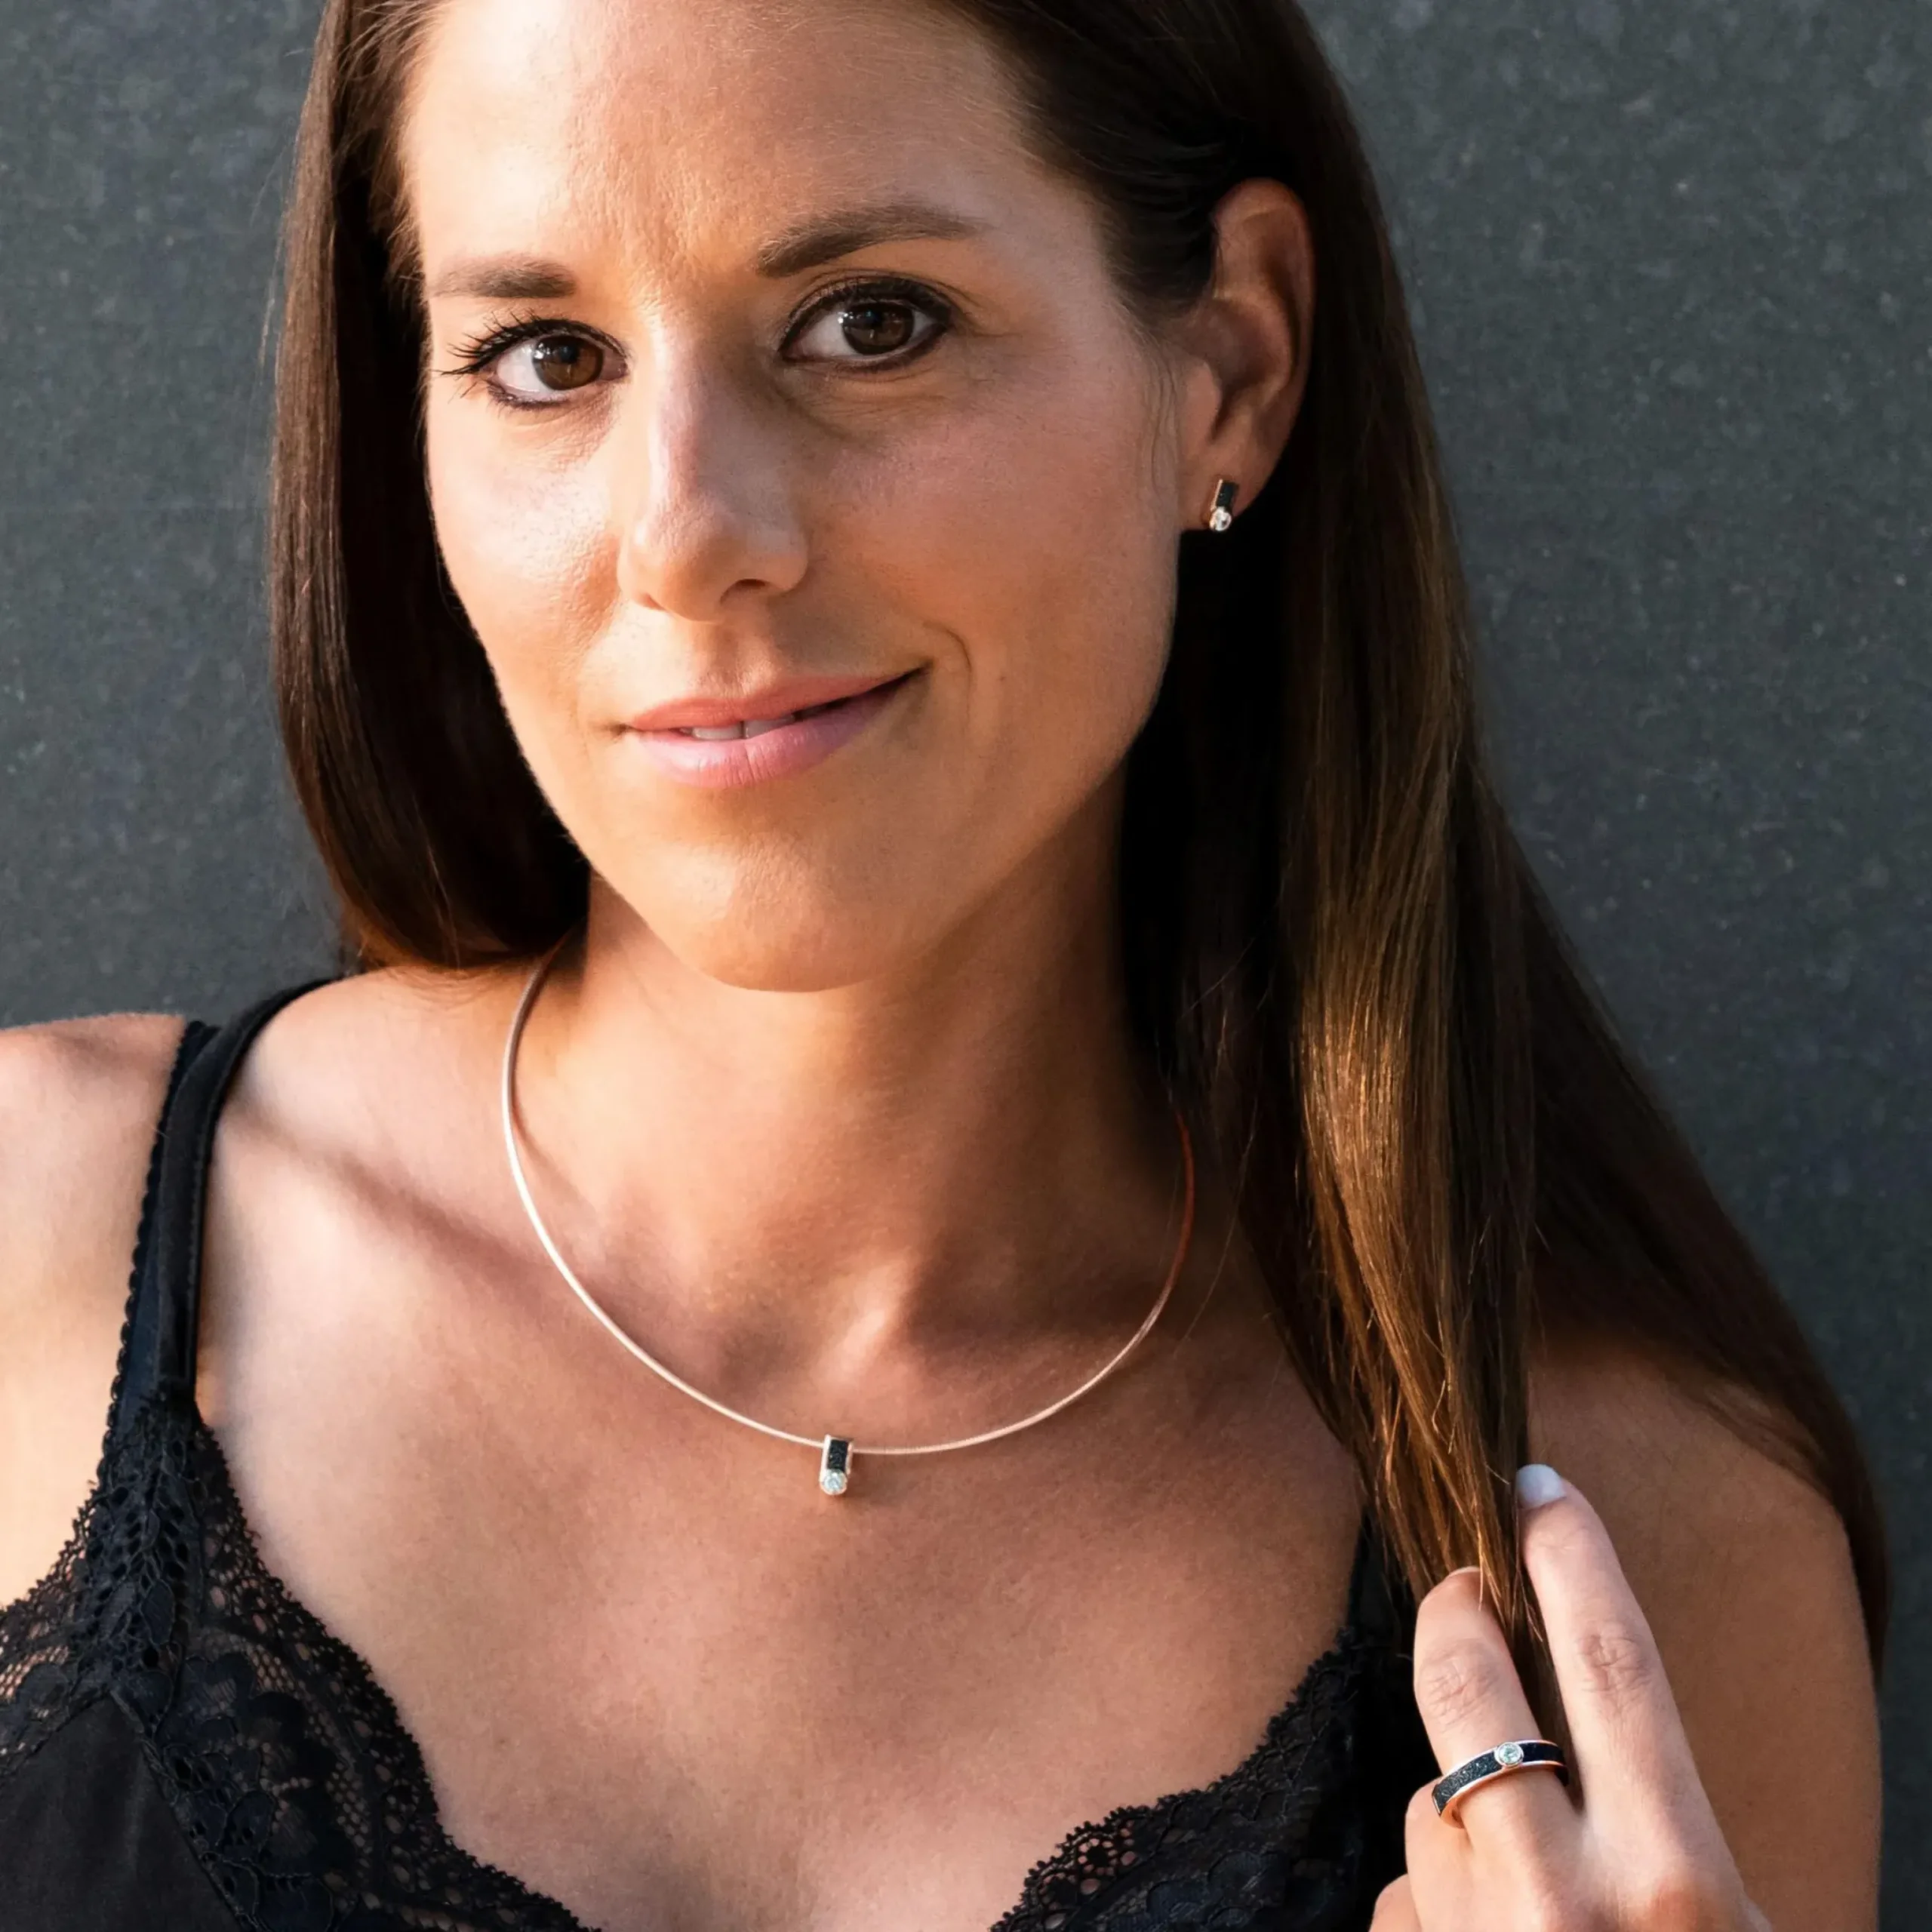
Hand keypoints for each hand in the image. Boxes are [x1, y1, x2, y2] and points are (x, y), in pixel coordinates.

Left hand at [1372, 1466, 1770, 1931]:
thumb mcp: (1725, 1925)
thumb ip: (1657, 1827)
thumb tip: (1579, 1725)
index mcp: (1669, 1879)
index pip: (1610, 1666)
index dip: (1569, 1558)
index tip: (1539, 1487)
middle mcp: (1557, 1899)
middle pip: (1465, 1685)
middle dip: (1453, 1612)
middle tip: (1461, 1586)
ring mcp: (1462, 1930)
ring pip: (1430, 1803)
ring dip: (1461, 1823)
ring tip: (1520, 1899)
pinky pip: (1405, 1895)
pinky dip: (1438, 1908)